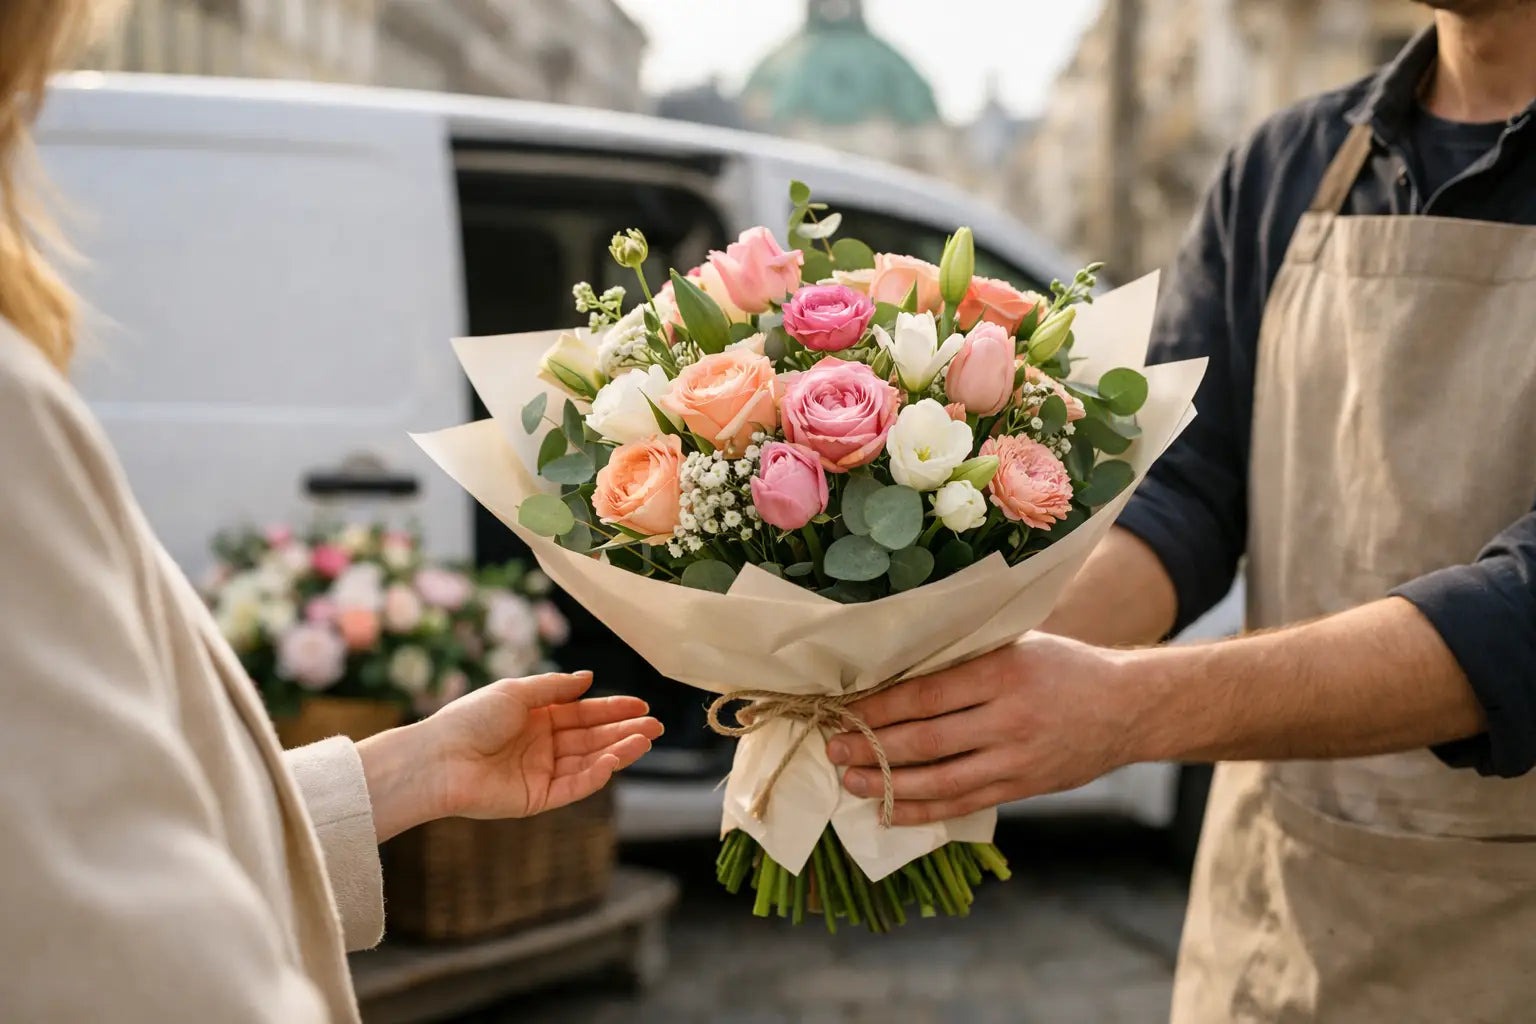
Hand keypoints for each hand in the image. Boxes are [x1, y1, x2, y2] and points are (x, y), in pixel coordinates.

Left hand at [359, 671, 662, 841]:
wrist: (439, 759)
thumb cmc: (470, 719)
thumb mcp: (516, 692)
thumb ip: (555, 687)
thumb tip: (589, 678)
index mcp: (536, 718)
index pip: (583, 713)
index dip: (613, 709)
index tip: (642, 705)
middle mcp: (542, 745)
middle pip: (592, 738)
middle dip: (624, 732)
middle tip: (656, 727)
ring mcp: (541, 773)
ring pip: (589, 762)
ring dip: (618, 751)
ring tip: (645, 741)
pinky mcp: (538, 799)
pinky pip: (573, 786)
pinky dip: (596, 775)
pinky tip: (614, 761)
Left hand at [825, 634, 1139, 825]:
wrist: (1127, 707)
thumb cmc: (1063, 667)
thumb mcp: (1016, 646)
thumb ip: (965, 660)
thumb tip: (894, 670)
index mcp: (1002, 672)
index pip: (926, 695)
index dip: (880, 708)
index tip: (844, 710)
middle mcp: (1007, 718)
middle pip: (925, 740)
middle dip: (872, 747)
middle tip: (834, 749)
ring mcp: (1015, 758)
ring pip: (939, 780)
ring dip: (887, 784)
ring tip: (850, 780)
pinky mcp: (1022, 787)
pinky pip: (963, 804)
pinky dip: (922, 810)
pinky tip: (889, 809)